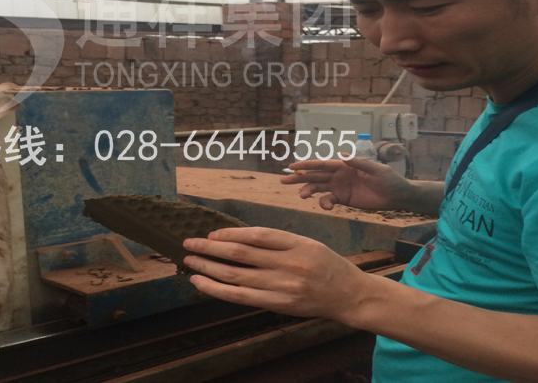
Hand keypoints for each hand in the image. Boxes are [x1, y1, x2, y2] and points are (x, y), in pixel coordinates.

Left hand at [183, 227, 372, 323]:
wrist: (349, 295)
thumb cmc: (326, 265)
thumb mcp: (307, 243)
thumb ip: (277, 242)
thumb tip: (236, 238)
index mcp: (297, 244)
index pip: (256, 235)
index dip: (230, 233)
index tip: (210, 234)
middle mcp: (289, 264)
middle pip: (240, 254)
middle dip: (209, 248)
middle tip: (188, 244)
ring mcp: (283, 287)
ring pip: (235, 276)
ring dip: (208, 268)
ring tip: (190, 262)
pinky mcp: (279, 304)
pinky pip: (241, 297)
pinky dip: (217, 290)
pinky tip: (201, 283)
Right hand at [280, 158, 413, 210]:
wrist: (397, 195)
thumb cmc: (389, 179)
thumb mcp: (376, 169)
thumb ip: (359, 163)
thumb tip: (343, 155)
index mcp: (344, 165)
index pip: (321, 164)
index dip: (306, 165)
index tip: (291, 166)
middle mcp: (338, 175)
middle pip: (314, 176)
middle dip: (299, 178)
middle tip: (283, 181)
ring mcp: (339, 188)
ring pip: (318, 188)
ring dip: (308, 191)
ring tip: (302, 196)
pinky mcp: (343, 200)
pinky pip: (328, 200)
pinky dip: (324, 203)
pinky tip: (326, 206)